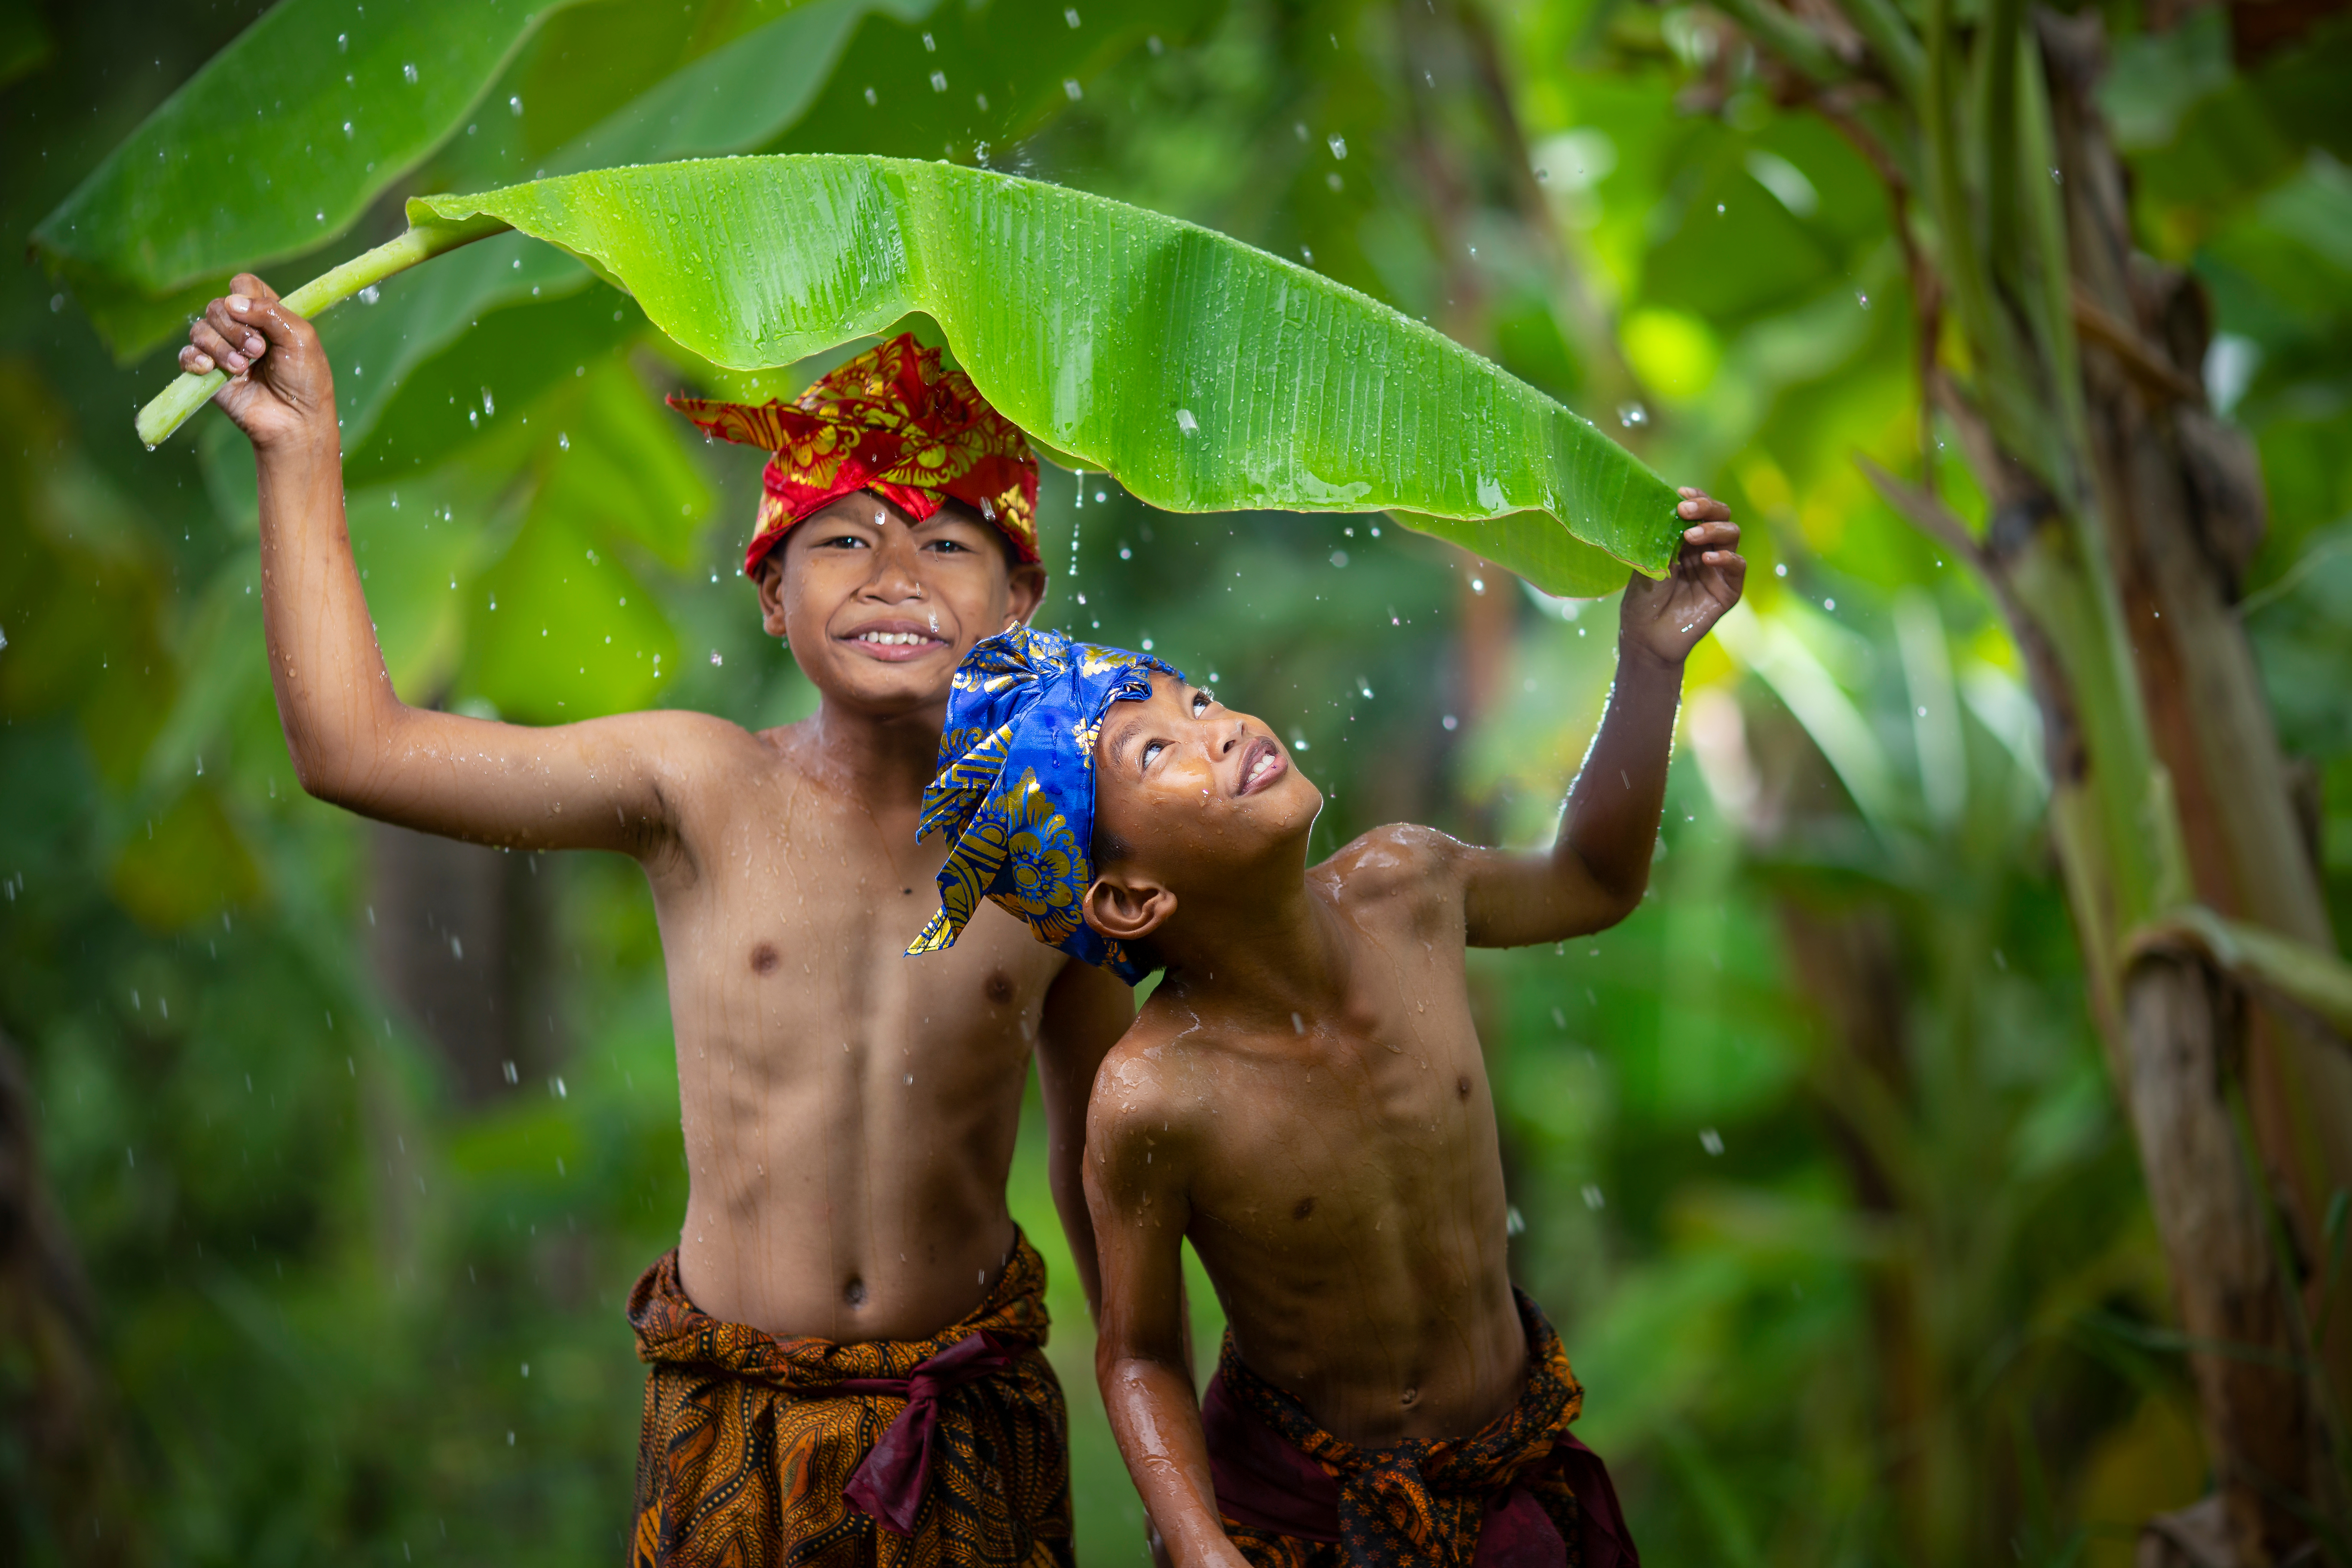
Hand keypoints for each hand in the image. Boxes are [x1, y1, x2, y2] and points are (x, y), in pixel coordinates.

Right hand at [177, 273, 335, 452]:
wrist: (295, 421)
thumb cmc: (305, 380)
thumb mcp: (301, 338)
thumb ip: (270, 312)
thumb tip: (232, 302)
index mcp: (266, 315)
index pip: (242, 285)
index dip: (245, 296)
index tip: (259, 316)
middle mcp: (241, 329)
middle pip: (218, 306)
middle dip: (236, 328)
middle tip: (259, 351)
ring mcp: (223, 350)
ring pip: (200, 329)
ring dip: (221, 346)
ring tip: (243, 367)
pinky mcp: (208, 373)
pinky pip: (186, 354)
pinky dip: (195, 358)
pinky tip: (210, 368)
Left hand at [1619, 488, 1742, 665]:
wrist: (1645, 637)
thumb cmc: (1643, 600)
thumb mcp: (1648, 561)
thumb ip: (1662, 536)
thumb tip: (1668, 506)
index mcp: (1686, 541)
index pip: (1700, 511)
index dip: (1696, 498)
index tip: (1680, 494)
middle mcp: (1706, 551)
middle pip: (1722, 516)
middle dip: (1707, 507)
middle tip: (1685, 510)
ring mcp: (1719, 570)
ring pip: (1732, 535)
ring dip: (1713, 529)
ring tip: (1690, 536)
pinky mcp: (1729, 590)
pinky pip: (1738, 566)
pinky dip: (1726, 558)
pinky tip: (1707, 558)